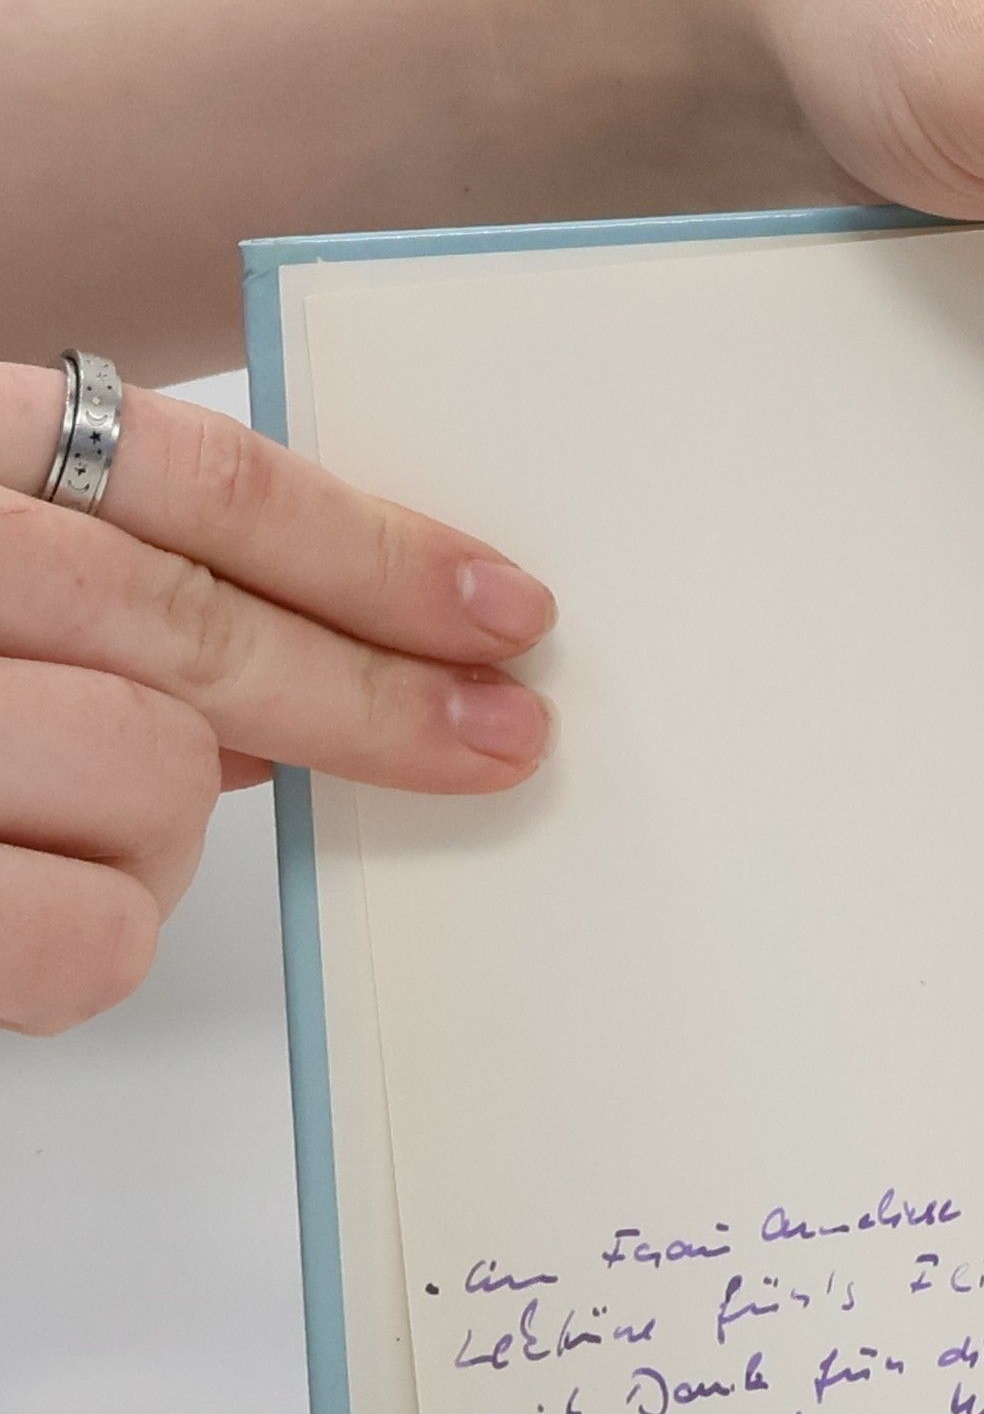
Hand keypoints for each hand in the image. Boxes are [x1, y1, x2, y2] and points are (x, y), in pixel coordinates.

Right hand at [0, 364, 554, 1034]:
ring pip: (148, 770)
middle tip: (499, 737)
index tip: (504, 608)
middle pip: (193, 621)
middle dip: (375, 693)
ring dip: (169, 828)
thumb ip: (119, 603)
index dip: (370, 544)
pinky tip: (49, 911)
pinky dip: (104, 938)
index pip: (186, 475)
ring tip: (91, 833)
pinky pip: (85, 932)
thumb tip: (327, 663)